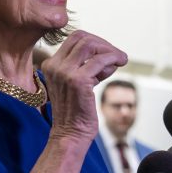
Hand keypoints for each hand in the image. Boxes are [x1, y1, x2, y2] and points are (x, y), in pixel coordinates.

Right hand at [41, 30, 126, 145]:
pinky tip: (120, 64)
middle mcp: (54, 66)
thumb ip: (87, 68)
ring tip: (120, 60)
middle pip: (81, 37)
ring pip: (90, 44)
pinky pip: (100, 60)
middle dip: (103, 43)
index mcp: (51, 65)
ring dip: (110, 50)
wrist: (70, 135)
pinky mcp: (78, 81)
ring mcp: (65, 72)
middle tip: (116, 55)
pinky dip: (113, 58)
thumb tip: (108, 55)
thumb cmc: (75, 113)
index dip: (94, 41)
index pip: (73, 39)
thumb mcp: (76, 84)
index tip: (106, 53)